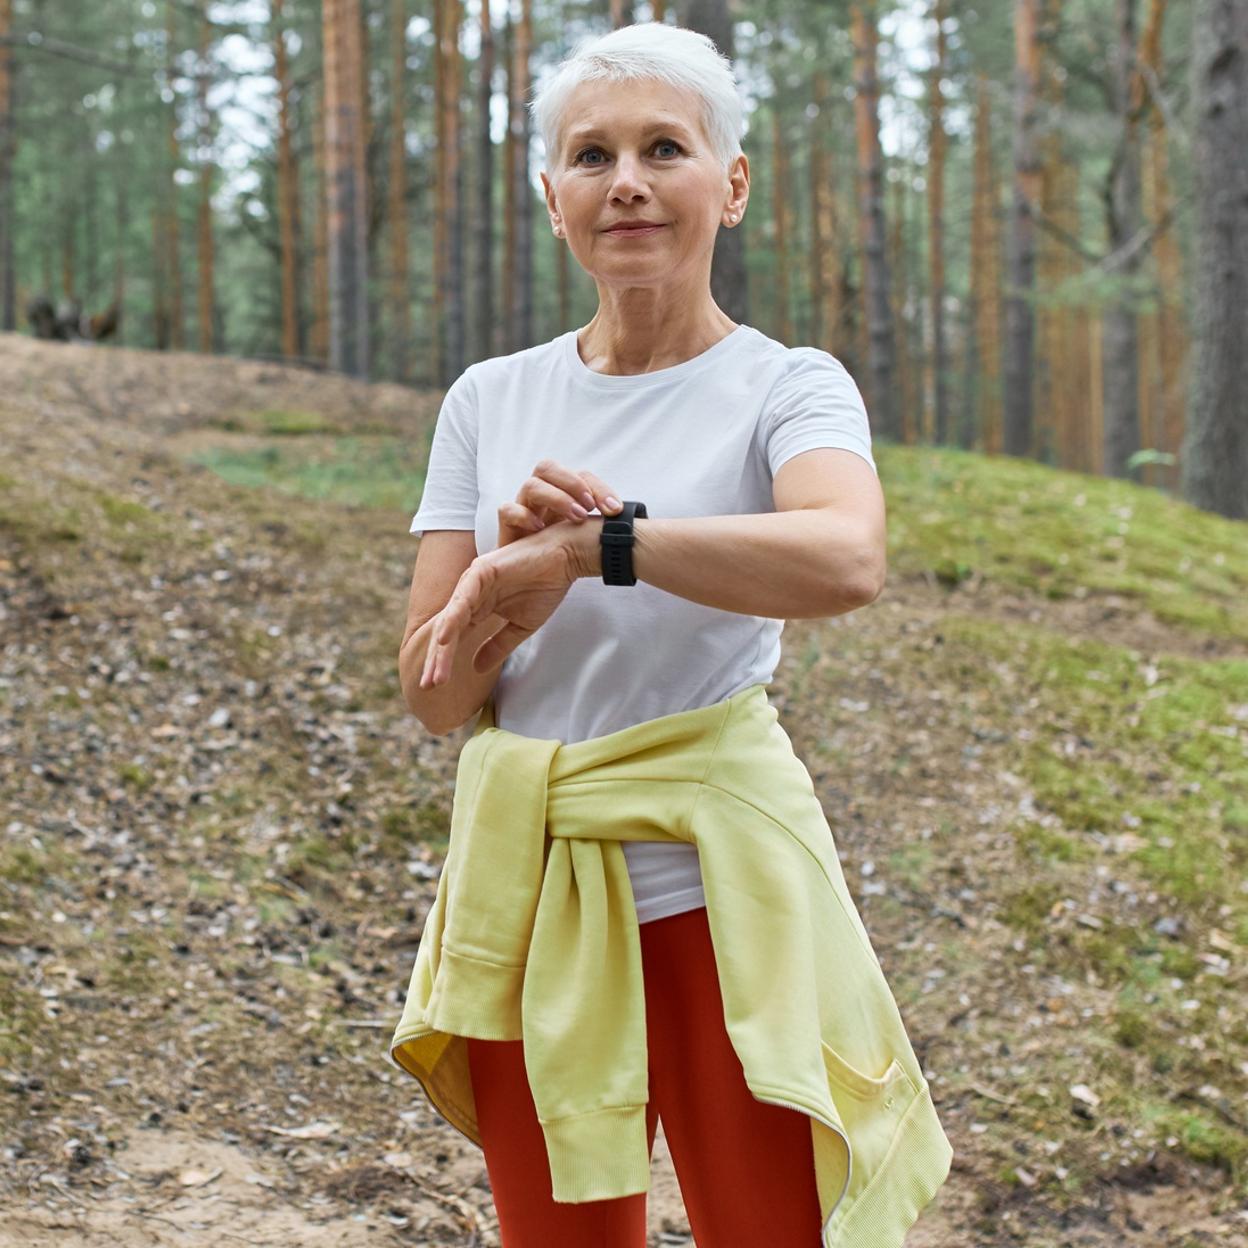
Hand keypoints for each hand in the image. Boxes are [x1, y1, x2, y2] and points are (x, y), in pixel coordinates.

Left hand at [419, 518, 587, 687]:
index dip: (444, 662)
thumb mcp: (520, 626)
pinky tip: (444, 638)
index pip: (455, 638)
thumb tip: (477, 669)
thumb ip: (497, 646)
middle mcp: (469, 594)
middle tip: (428, 686)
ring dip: (442, 647)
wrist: (566, 558)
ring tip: (435, 672)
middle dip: (437, 659)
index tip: (435, 687)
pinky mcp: (483, 571)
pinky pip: (464, 598)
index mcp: (477, 607)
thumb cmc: (545, 587)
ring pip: (451, 618)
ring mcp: (473, 582)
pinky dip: (453, 618)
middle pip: (447, 631)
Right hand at [497, 458, 623, 548]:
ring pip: (532, 485)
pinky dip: (523, 515)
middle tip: (590, 507)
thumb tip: (629, 524)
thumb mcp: (585, 538)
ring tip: (576, 517)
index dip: (598, 487)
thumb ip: (602, 526)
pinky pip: (507, 510)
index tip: (614, 509)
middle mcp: (540, 496)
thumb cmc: (561, 557)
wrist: (531, 581)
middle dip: (573, 484)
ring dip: (557, 497)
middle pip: (548, 468)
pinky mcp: (506, 528)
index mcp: (561, 494)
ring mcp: (522, 509)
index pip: (579, 475)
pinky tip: (540, 529)